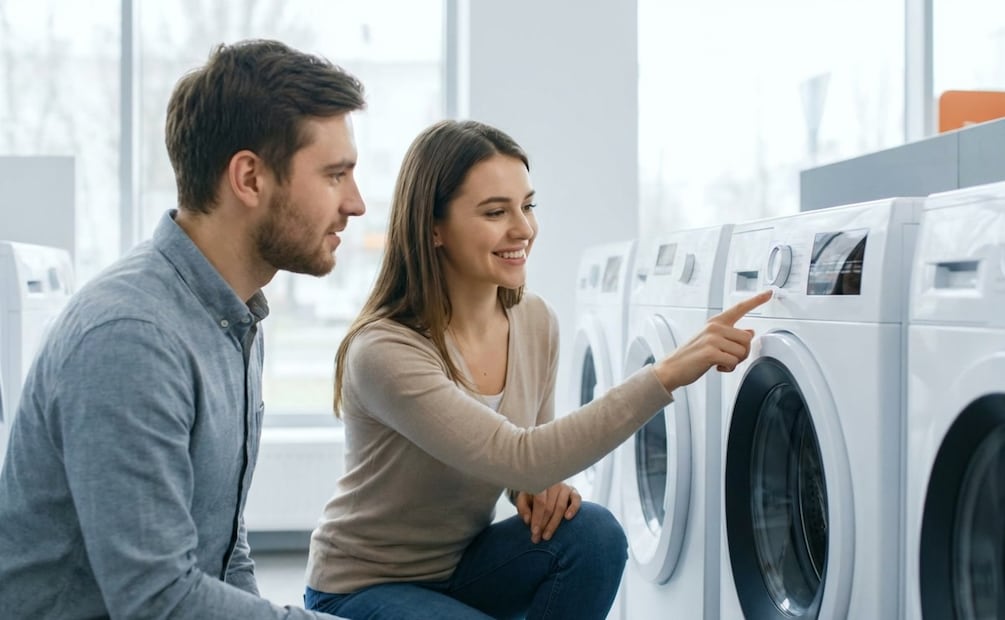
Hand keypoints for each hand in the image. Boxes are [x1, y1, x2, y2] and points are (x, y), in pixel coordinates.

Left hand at [515, 482, 581, 543]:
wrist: (543, 489)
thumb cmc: (532, 497)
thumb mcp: (523, 500)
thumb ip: (523, 508)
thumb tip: (528, 520)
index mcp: (539, 484)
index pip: (540, 501)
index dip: (537, 518)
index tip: (534, 532)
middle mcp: (552, 484)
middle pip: (549, 507)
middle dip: (544, 525)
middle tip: (539, 538)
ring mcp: (564, 487)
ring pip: (561, 507)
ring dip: (554, 523)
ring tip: (547, 536)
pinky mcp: (573, 492)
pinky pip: (576, 499)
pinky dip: (573, 508)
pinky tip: (568, 518)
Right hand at [653, 289, 771, 390]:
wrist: (672, 368)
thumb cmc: (692, 355)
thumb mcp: (711, 339)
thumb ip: (730, 334)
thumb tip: (750, 332)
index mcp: (716, 322)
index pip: (739, 308)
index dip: (756, 300)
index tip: (769, 293)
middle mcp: (715, 327)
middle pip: (747, 339)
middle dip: (742, 353)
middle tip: (728, 358)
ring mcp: (712, 339)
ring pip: (742, 352)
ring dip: (734, 362)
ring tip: (720, 362)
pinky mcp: (711, 352)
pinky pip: (733, 362)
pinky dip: (728, 368)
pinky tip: (717, 367)